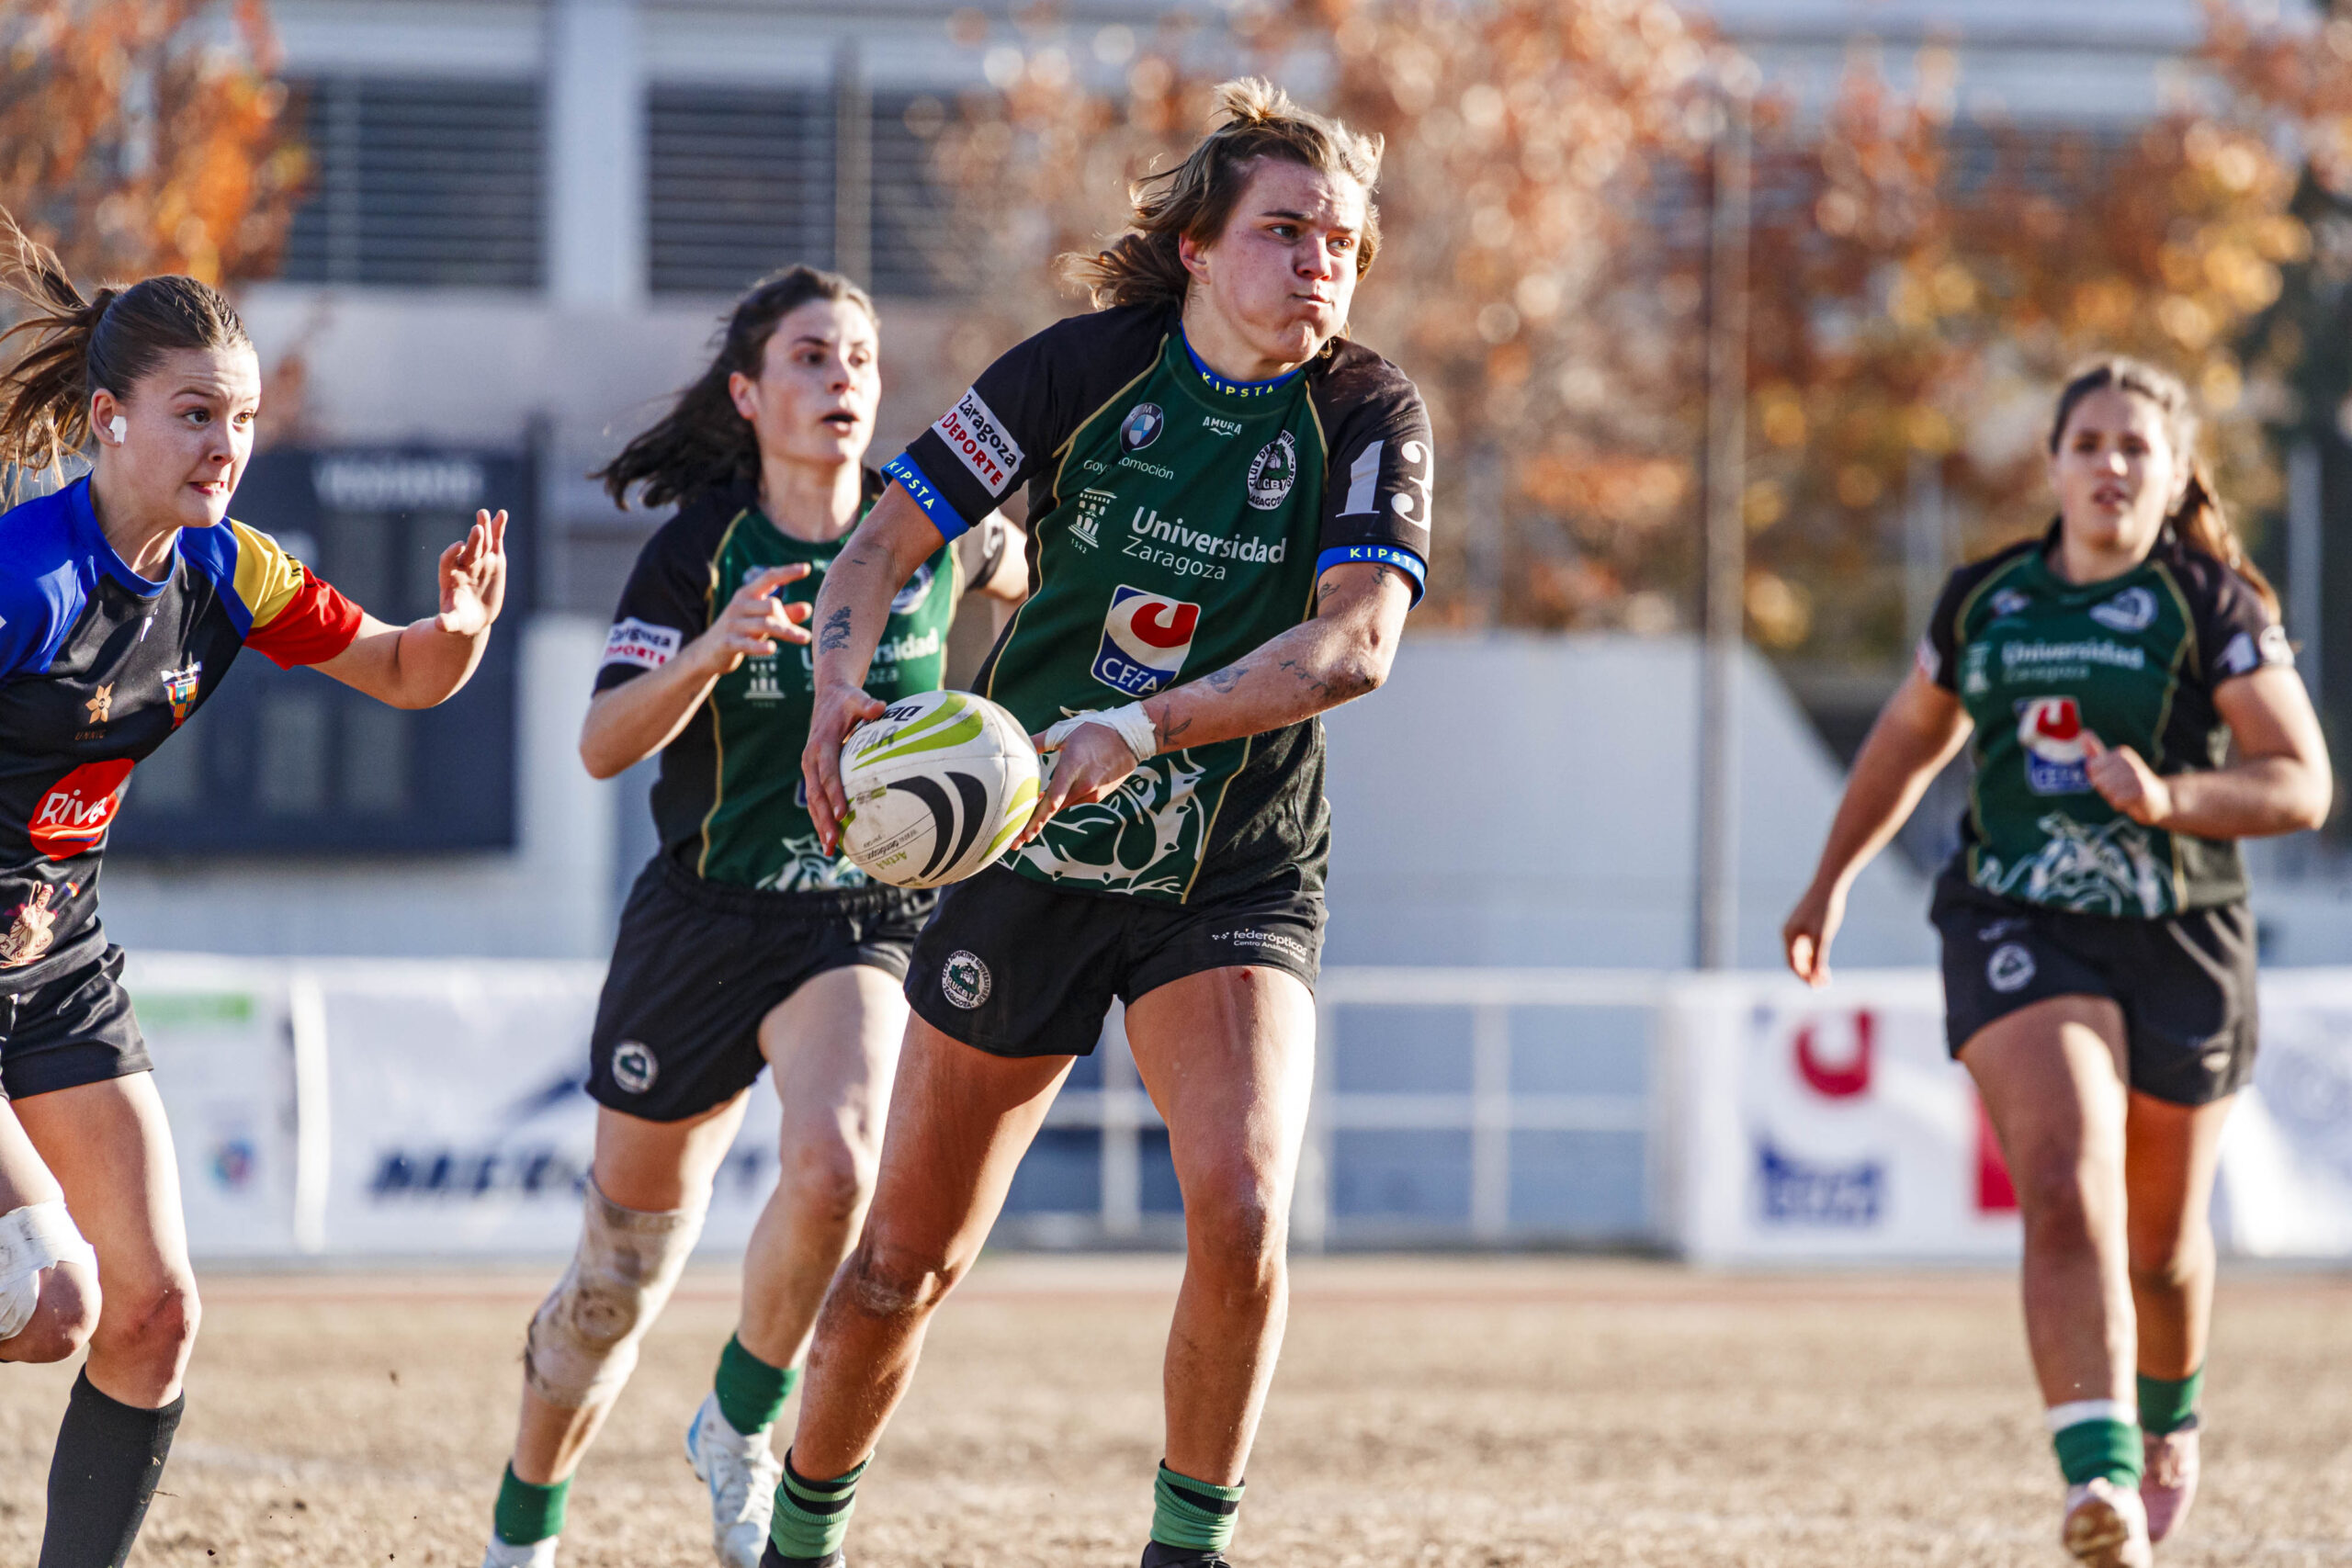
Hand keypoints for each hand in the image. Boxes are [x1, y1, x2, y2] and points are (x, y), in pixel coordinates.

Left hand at [435, 509, 508, 635]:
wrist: (474, 617)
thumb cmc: (460, 621)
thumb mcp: (454, 623)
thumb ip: (447, 622)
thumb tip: (439, 625)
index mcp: (450, 577)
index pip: (448, 561)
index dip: (452, 553)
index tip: (459, 546)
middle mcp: (464, 565)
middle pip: (468, 549)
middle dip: (473, 540)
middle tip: (477, 529)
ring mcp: (479, 561)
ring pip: (482, 542)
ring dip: (484, 527)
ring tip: (485, 513)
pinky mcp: (494, 560)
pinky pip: (495, 542)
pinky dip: (499, 529)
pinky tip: (502, 514)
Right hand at [688, 564, 813, 676]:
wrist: (708, 653)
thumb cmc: (741, 632)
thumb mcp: (762, 620)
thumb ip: (784, 614)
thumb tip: (808, 608)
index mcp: (747, 595)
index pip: (768, 577)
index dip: (787, 572)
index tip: (807, 568)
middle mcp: (739, 605)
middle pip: (771, 605)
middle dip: (788, 619)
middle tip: (802, 635)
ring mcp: (732, 624)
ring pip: (764, 624)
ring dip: (787, 632)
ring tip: (805, 638)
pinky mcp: (728, 643)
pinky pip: (747, 643)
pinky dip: (760, 646)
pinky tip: (772, 648)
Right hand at [801, 680, 887, 852]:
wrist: (828, 696)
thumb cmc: (847, 700)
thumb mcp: (856, 698)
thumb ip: (867, 705)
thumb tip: (881, 707)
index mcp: (820, 746)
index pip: (828, 774)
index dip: (835, 795)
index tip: (844, 814)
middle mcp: (810, 760)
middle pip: (816, 796)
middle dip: (824, 820)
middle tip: (833, 842)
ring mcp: (810, 769)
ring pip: (812, 802)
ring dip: (820, 826)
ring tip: (830, 850)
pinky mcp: (813, 774)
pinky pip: (816, 800)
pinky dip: (822, 819)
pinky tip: (833, 839)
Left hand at [1015, 721, 1141, 849]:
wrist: (1131, 737)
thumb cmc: (1095, 730)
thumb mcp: (1064, 731)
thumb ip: (1039, 741)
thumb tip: (1016, 745)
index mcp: (1073, 766)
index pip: (1054, 798)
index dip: (1039, 817)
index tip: (1027, 833)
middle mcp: (1084, 784)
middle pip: (1055, 809)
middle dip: (1035, 825)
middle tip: (1017, 842)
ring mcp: (1093, 792)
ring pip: (1064, 804)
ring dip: (1048, 809)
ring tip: (1028, 814)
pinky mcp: (1098, 795)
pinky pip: (1075, 799)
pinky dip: (1063, 798)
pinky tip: (1056, 792)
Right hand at [1782, 878, 1846, 988]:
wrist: (1829, 884)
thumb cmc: (1825, 909)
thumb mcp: (1823, 936)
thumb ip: (1819, 957)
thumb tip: (1816, 977)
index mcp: (1789, 936)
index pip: (1793, 964)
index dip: (1804, 978)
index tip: (1818, 987)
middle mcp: (1789, 932)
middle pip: (1796, 960)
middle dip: (1808, 974)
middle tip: (1824, 984)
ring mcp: (1796, 927)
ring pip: (1801, 953)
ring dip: (1811, 966)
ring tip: (1826, 976)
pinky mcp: (1804, 923)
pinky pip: (1806, 945)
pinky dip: (1813, 955)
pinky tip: (1824, 960)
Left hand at [2082, 732, 2173, 825]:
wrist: (2160, 800)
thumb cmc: (2130, 783)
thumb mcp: (2113, 765)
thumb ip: (2097, 753)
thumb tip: (2084, 733)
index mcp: (2121, 753)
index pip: (2091, 767)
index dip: (2097, 777)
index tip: (2112, 778)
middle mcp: (2129, 761)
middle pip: (2097, 780)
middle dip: (2104, 789)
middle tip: (2120, 788)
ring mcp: (2136, 776)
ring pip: (2106, 790)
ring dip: (2112, 797)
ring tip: (2126, 794)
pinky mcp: (2141, 791)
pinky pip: (2116, 800)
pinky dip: (2120, 804)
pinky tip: (2130, 801)